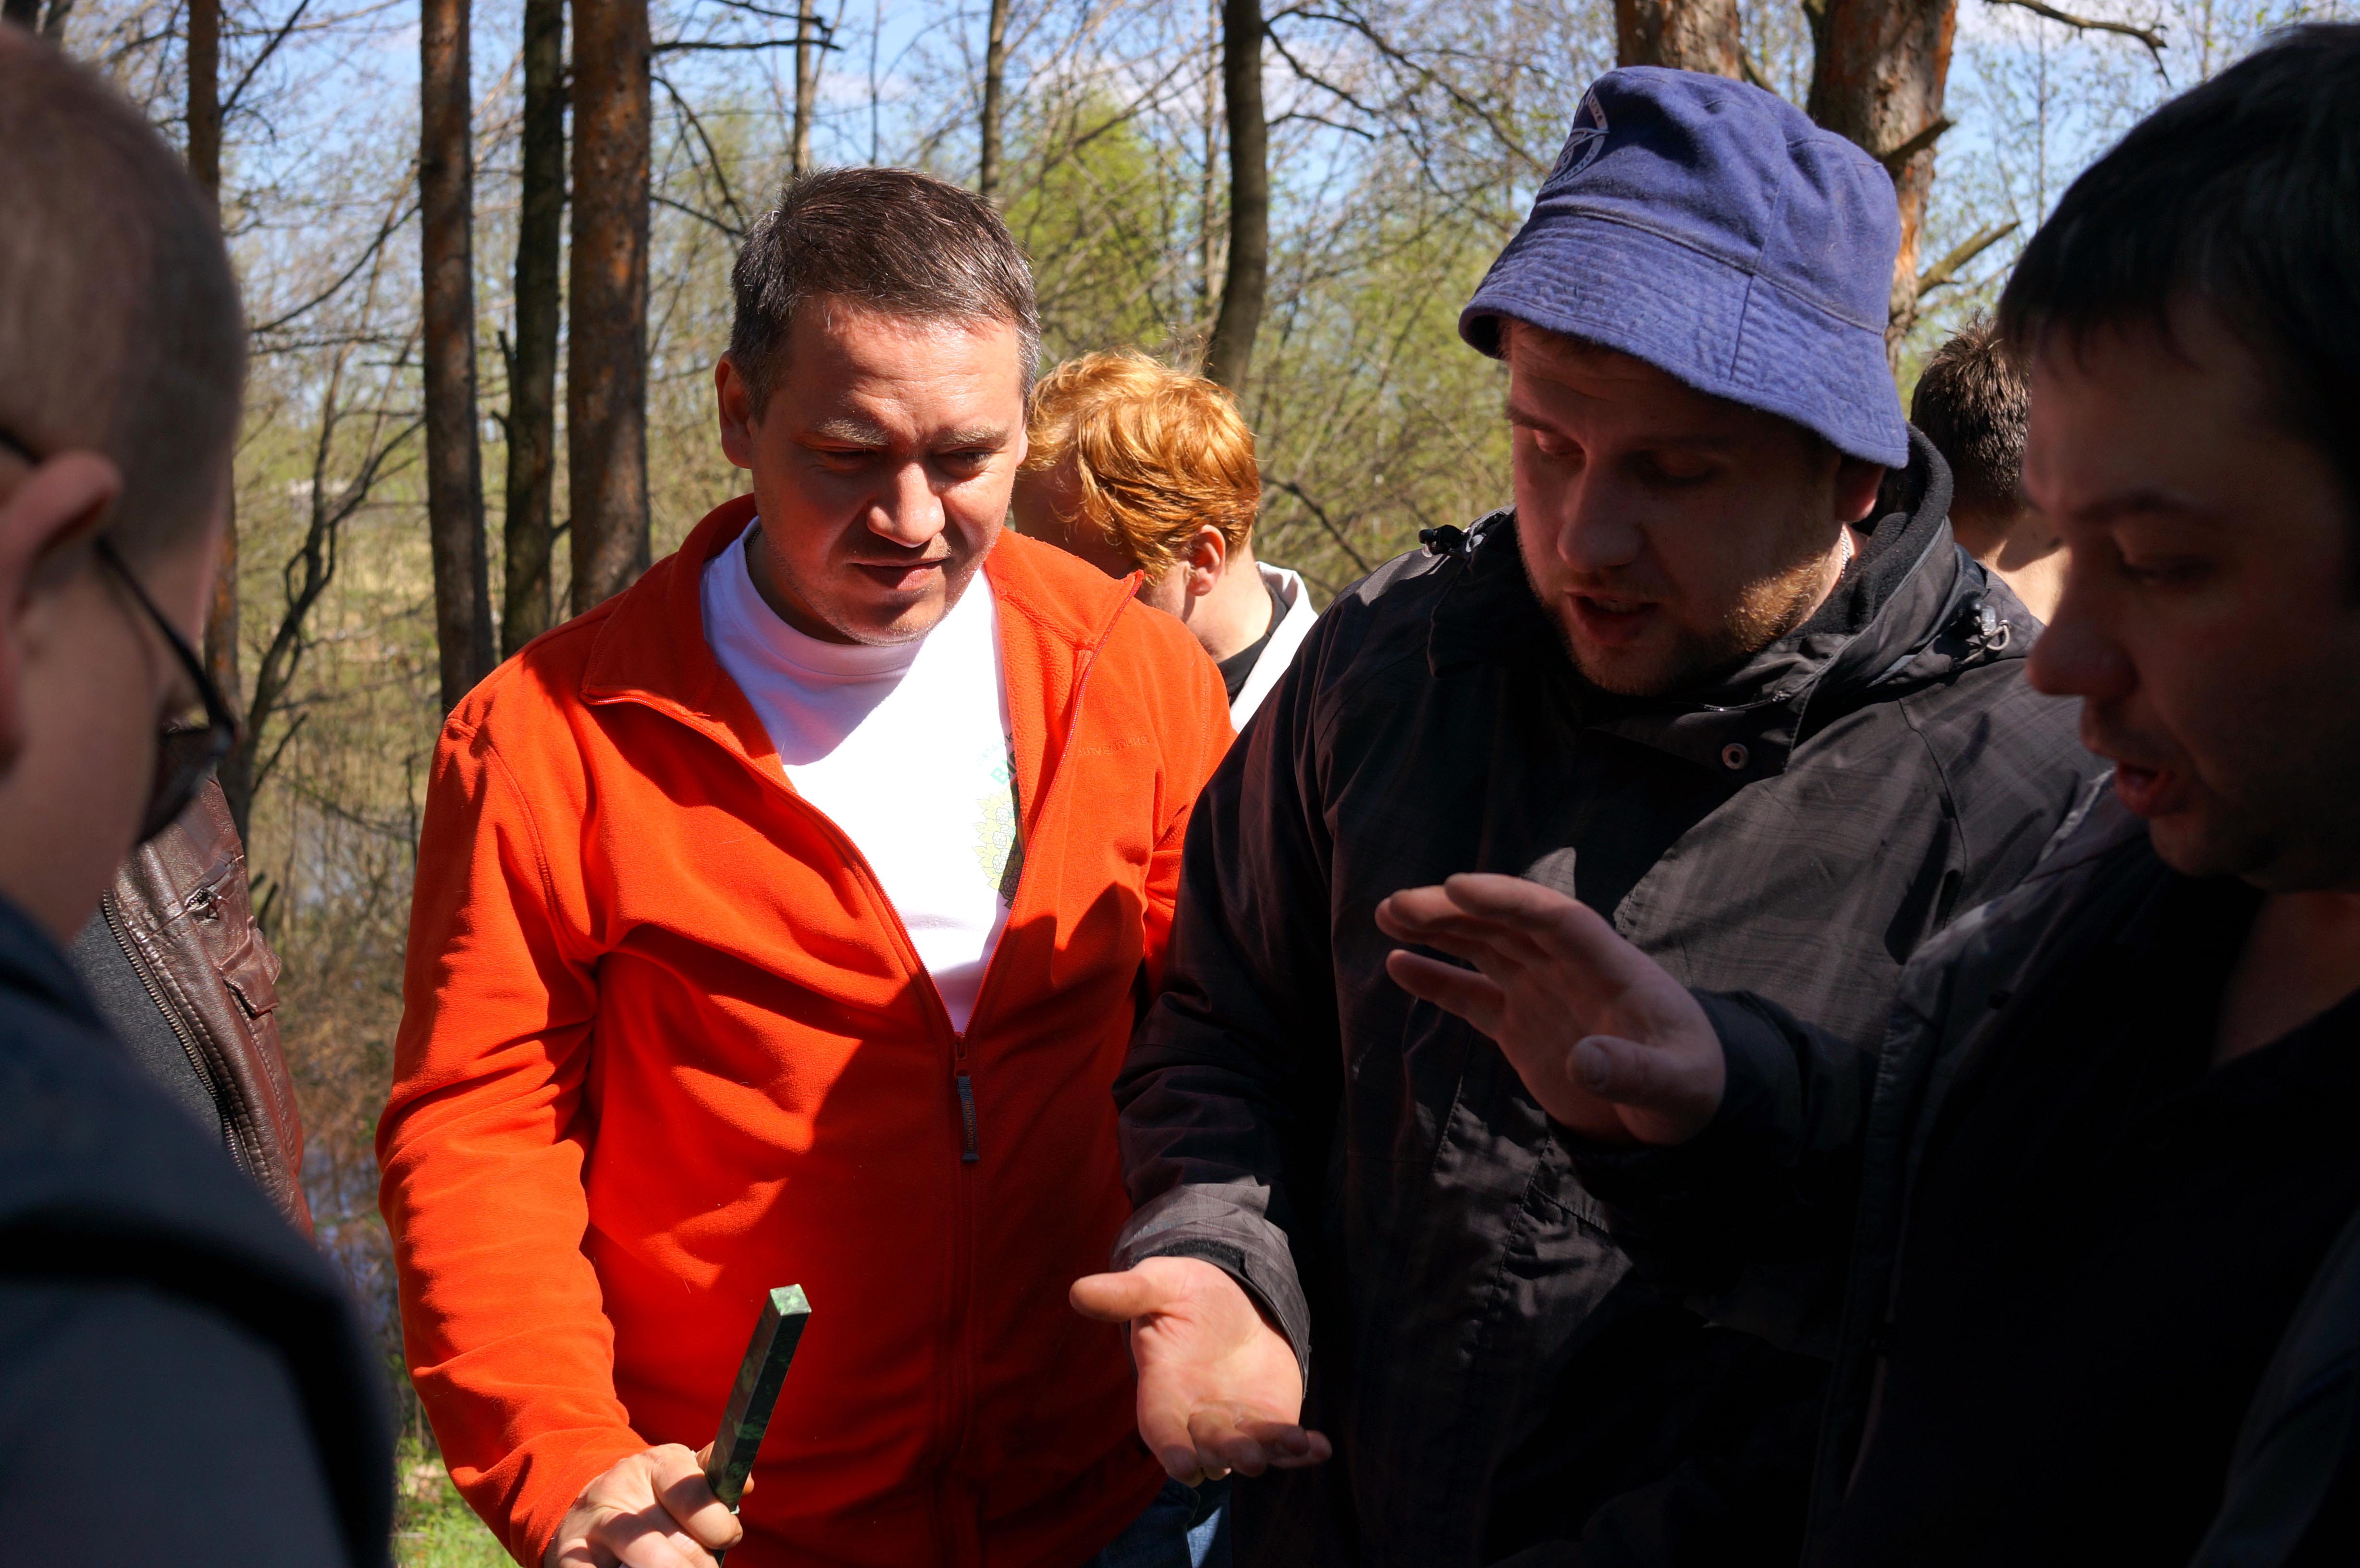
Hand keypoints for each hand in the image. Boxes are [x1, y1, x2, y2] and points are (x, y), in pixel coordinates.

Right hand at [543, 1443, 743, 1567]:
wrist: (586, 1508)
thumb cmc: (652, 1498)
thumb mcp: (679, 1476)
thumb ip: (711, 1479)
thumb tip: (744, 1484)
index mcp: (653, 1465)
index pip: (687, 1488)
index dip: (714, 1519)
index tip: (728, 1538)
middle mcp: (618, 1489)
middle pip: (665, 1532)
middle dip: (695, 1560)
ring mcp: (592, 1525)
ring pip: (637, 1549)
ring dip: (669, 1566)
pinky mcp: (570, 1556)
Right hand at [1070, 1256, 1332, 1484]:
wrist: (1231, 1301)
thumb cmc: (1185, 1295)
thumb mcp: (1158, 1286)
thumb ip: (1126, 1294)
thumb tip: (1078, 1291)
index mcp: (1162, 1393)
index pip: (1162, 1431)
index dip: (1172, 1449)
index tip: (1185, 1467)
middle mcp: (1197, 1419)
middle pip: (1210, 1448)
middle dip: (1229, 1454)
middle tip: (1250, 1458)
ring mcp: (1236, 1426)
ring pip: (1250, 1451)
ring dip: (1272, 1453)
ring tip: (1294, 1443)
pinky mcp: (1270, 1422)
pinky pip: (1285, 1444)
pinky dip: (1303, 1450)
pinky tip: (1321, 1448)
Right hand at [1375, 872, 1723, 1145]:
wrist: (1680, 1106)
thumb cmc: (1690, 1087)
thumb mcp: (1677, 1087)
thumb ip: (1636, 1073)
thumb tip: (1584, 1062)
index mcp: (1611, 967)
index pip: (1556, 918)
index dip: (1508, 899)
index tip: (1457, 886)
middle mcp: (1569, 969)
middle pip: (1507, 924)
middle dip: (1455, 910)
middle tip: (1400, 904)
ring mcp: (1542, 992)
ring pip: (1484, 947)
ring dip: (1439, 928)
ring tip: (1388, 913)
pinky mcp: (1521, 1024)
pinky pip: (1472, 996)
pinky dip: (1437, 979)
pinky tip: (1397, 962)